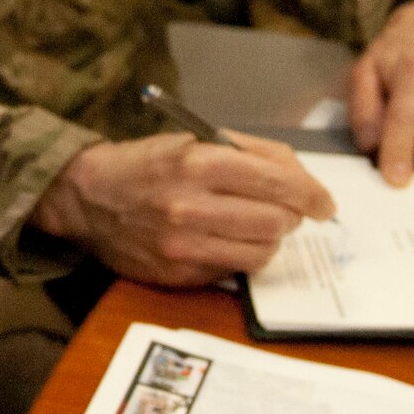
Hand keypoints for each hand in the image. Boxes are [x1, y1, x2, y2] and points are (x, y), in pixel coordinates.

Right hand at [28, 131, 335, 287]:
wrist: (88, 198)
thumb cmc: (147, 164)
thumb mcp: (194, 140)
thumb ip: (250, 153)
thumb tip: (300, 178)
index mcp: (197, 161)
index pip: (276, 181)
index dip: (310, 194)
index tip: (324, 202)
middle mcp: (189, 205)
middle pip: (275, 221)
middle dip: (291, 217)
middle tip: (287, 212)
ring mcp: (183, 245)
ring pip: (261, 253)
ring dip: (270, 240)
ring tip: (257, 226)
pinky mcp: (179, 274)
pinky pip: (234, 271)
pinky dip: (241, 256)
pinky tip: (227, 240)